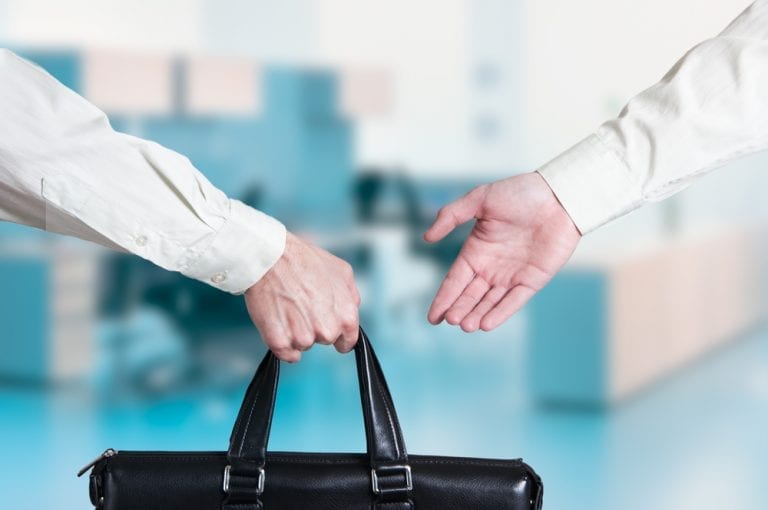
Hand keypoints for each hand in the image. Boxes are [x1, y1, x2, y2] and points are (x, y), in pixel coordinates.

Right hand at [244, 232, 360, 361]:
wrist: (271, 257)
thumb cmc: (304, 260)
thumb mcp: (342, 271)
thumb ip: (351, 297)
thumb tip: (351, 311)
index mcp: (346, 317)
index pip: (347, 342)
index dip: (338, 336)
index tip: (327, 327)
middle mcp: (327, 331)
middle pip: (323, 341)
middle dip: (315, 327)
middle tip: (302, 304)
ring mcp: (303, 338)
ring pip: (302, 345)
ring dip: (295, 332)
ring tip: (288, 306)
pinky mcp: (280, 341)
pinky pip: (285, 353)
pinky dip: (281, 341)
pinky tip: (278, 320)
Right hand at [424, 172, 579, 331]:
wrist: (559, 196)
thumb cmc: (521, 193)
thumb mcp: (480, 198)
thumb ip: (451, 215)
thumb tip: (427, 238)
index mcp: (476, 250)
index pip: (455, 280)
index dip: (443, 298)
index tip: (432, 317)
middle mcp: (492, 267)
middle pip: (470, 295)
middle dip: (459, 309)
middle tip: (450, 320)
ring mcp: (512, 275)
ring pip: (490, 302)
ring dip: (476, 314)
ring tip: (465, 326)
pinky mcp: (533, 280)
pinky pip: (514, 301)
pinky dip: (501, 313)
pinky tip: (486, 324)